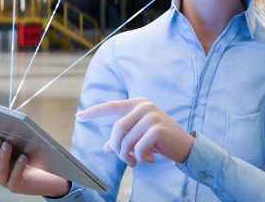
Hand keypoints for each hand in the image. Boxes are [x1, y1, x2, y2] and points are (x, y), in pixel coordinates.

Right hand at [0, 129, 70, 196]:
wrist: (48, 172)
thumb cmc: (33, 153)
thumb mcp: (21, 142)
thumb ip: (12, 135)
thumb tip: (6, 125)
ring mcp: (6, 180)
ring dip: (2, 157)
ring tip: (8, 144)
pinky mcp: (16, 186)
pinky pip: (13, 179)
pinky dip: (18, 167)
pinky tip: (23, 157)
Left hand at [76, 98, 194, 167]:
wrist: (185, 146)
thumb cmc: (160, 140)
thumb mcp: (139, 137)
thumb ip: (123, 138)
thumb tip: (105, 147)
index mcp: (137, 104)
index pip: (111, 106)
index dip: (94, 112)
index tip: (79, 117)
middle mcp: (143, 106)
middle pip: (117, 129)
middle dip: (117, 148)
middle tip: (125, 159)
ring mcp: (151, 116)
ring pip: (126, 141)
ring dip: (128, 156)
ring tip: (136, 161)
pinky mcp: (157, 129)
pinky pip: (137, 149)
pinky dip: (139, 158)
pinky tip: (149, 158)